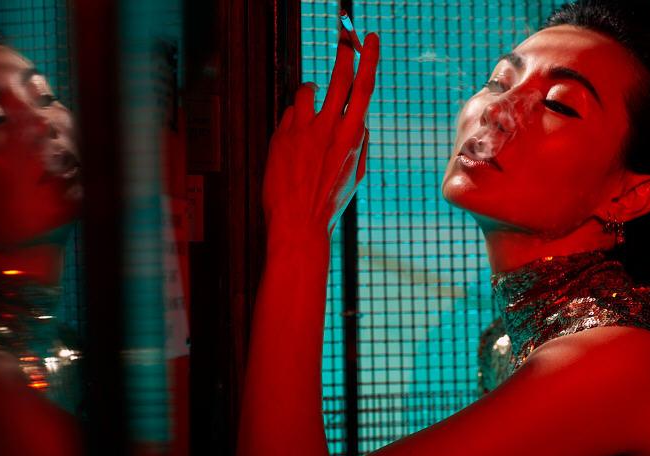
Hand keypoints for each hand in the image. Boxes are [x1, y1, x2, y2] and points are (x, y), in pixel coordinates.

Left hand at [263, 30, 379, 246]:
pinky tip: (294, 138)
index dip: (368, 59)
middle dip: (344, 54)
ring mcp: (301, 130)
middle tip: (346, 38)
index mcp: (351, 137)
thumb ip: (359, 143)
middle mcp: (328, 127)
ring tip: (311, 100)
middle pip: (338, 77)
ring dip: (311, 92)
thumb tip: (359, 120)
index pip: (363, 87)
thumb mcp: (355, 173)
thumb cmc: (329, 201)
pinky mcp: (280, 136)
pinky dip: (294, 120)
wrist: (298, 222)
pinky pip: (288, 114)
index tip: (369, 40)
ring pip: (306, 92)